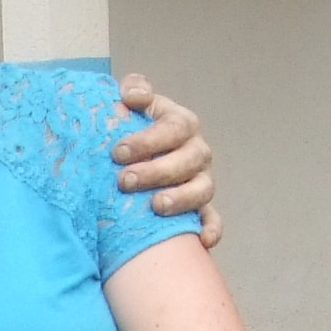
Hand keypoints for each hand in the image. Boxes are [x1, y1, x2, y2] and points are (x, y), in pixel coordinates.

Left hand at [106, 77, 218, 251]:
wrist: (132, 160)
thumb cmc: (131, 130)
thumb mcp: (132, 105)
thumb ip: (135, 90)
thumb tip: (132, 95)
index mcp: (180, 124)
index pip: (174, 127)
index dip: (148, 139)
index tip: (118, 152)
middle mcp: (196, 151)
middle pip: (188, 160)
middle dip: (157, 171)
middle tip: (124, 180)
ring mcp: (200, 180)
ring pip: (202, 189)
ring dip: (182, 198)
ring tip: (156, 205)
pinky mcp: (201, 208)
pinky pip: (213, 219)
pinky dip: (211, 229)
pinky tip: (201, 240)